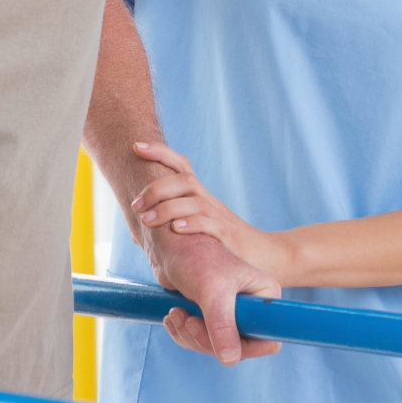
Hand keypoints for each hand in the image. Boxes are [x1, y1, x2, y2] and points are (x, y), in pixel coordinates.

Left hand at [131, 142, 293, 281]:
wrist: (266, 256)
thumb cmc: (225, 244)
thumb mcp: (196, 231)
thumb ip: (167, 228)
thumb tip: (136, 235)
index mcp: (200, 197)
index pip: (181, 166)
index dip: (160, 152)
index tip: (136, 146)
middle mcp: (210, 202)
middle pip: (184, 181)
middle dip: (156, 189)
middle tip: (136, 206)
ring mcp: (220, 218)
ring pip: (194, 201)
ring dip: (167, 209)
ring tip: (147, 220)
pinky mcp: (229, 237)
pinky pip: (210, 225)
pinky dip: (192, 224)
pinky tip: (176, 229)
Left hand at [137, 206, 280, 364]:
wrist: (170, 245)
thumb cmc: (195, 258)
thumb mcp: (212, 292)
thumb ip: (222, 326)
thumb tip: (230, 360)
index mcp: (264, 297)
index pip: (267, 339)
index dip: (242, 346)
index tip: (214, 331)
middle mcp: (252, 307)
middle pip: (237, 348)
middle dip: (206, 339)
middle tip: (188, 321)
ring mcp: (230, 313)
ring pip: (215, 347)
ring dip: (190, 336)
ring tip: (176, 314)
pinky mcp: (211, 317)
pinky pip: (200, 340)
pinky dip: (184, 333)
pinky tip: (173, 316)